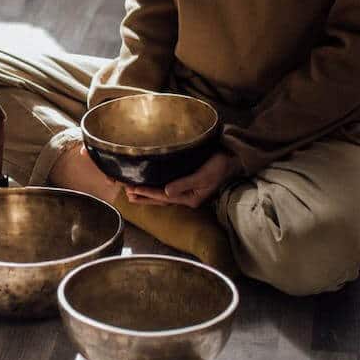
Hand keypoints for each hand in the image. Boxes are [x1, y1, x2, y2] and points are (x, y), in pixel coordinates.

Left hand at [126, 152, 240, 207]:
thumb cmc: (220, 166)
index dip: (147, 193)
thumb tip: (166, 192)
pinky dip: (154, 188)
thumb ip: (184, 184)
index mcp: (190, 199)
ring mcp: (186, 191)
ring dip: (146, 194)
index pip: (163, 197)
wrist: (233, 160)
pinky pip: (166, 188)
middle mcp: (186, 197)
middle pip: (160, 199)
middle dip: (143, 196)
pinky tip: (147, 186)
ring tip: (130, 192)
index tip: (133, 189)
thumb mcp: (204, 176)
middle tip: (126, 193)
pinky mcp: (186, 183)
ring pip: (161, 195)